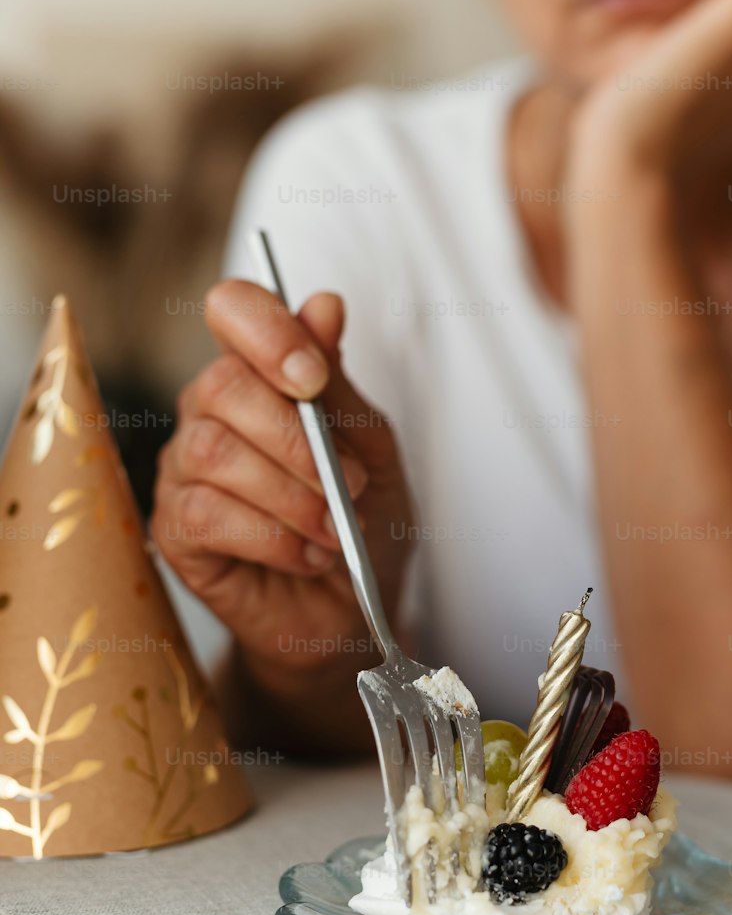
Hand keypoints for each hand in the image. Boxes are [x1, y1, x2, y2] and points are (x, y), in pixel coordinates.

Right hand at [151, 281, 413, 677]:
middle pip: (222, 385)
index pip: (233, 309)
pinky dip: (273, 537)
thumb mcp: (374, 446)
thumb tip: (324, 305)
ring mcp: (184, 469)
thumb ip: (341, 383)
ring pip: (213, 452)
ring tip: (336, 529)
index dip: (267, 330)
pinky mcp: (174, 528)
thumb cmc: (363, 519)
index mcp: (259, 374)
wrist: (353, 609)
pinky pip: (207, 514)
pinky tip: (307, 555)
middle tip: (351, 485)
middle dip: (298, 439)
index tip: (313, 378)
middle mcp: (209, 411)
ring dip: (293, 496)